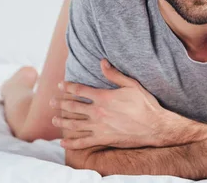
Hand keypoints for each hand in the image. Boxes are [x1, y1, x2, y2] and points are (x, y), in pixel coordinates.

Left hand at [51, 59, 165, 149]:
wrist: (155, 126)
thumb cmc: (145, 104)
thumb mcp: (131, 85)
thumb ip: (114, 74)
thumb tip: (102, 62)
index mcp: (103, 97)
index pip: (80, 90)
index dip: (68, 87)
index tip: (60, 85)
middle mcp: (98, 112)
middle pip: (73, 107)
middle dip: (60, 104)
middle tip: (51, 102)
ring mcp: (99, 127)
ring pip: (75, 124)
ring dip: (63, 121)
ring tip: (54, 119)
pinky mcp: (103, 139)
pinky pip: (83, 142)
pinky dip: (71, 143)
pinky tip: (63, 142)